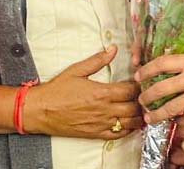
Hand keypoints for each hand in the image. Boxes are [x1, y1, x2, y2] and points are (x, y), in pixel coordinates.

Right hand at [23, 46, 142, 139]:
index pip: (130, 90)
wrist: (41, 110)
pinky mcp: (96, 134)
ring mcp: (101, 123)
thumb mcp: (76, 70)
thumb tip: (112, 49)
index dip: (139, 86)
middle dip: (141, 101)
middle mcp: (104, 109)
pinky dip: (129, 130)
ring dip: (138, 116)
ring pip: (130, 122)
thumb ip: (97, 60)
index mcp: (101, 92)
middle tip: (143, 95)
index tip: (139, 82)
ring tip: (140, 109)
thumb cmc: (57, 91)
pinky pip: (119, 134)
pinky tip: (130, 123)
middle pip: (134, 107)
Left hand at [135, 50, 183, 123]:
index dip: (145, 70)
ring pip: (171, 107)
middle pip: (160, 89)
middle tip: (141, 100)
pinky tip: (176, 121)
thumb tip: (177, 64)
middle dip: (147, 96)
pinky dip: (181, 120)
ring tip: (149, 117)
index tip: (138, 76)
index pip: (160, 64)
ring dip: (157, 114)